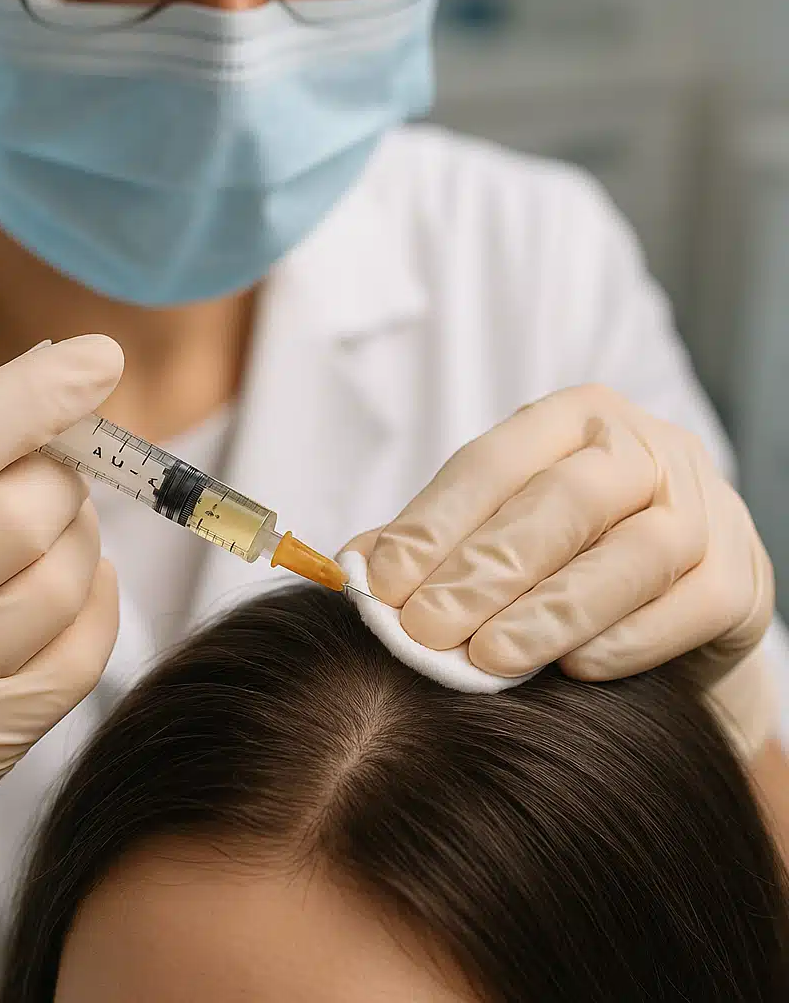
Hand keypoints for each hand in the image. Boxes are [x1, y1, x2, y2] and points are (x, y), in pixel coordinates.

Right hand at [0, 268, 122, 969]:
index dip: (36, 395)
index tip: (99, 357)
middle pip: (24, 516)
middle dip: (59, 479)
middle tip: (46, 474)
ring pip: (63, 585)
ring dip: (81, 540)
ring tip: (51, 532)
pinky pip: (80, 658)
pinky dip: (97, 607)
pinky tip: (73, 587)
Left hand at [361, 384, 773, 685]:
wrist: (666, 603)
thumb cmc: (561, 559)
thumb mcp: (494, 532)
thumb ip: (428, 545)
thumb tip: (348, 569)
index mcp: (570, 421)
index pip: (492, 463)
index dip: (433, 525)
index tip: (381, 584)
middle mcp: (644, 447)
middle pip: (563, 502)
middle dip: (485, 571)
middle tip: (425, 633)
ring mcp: (703, 506)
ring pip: (632, 552)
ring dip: (552, 611)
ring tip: (489, 660)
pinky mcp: (742, 574)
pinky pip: (690, 605)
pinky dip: (629, 638)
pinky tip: (575, 670)